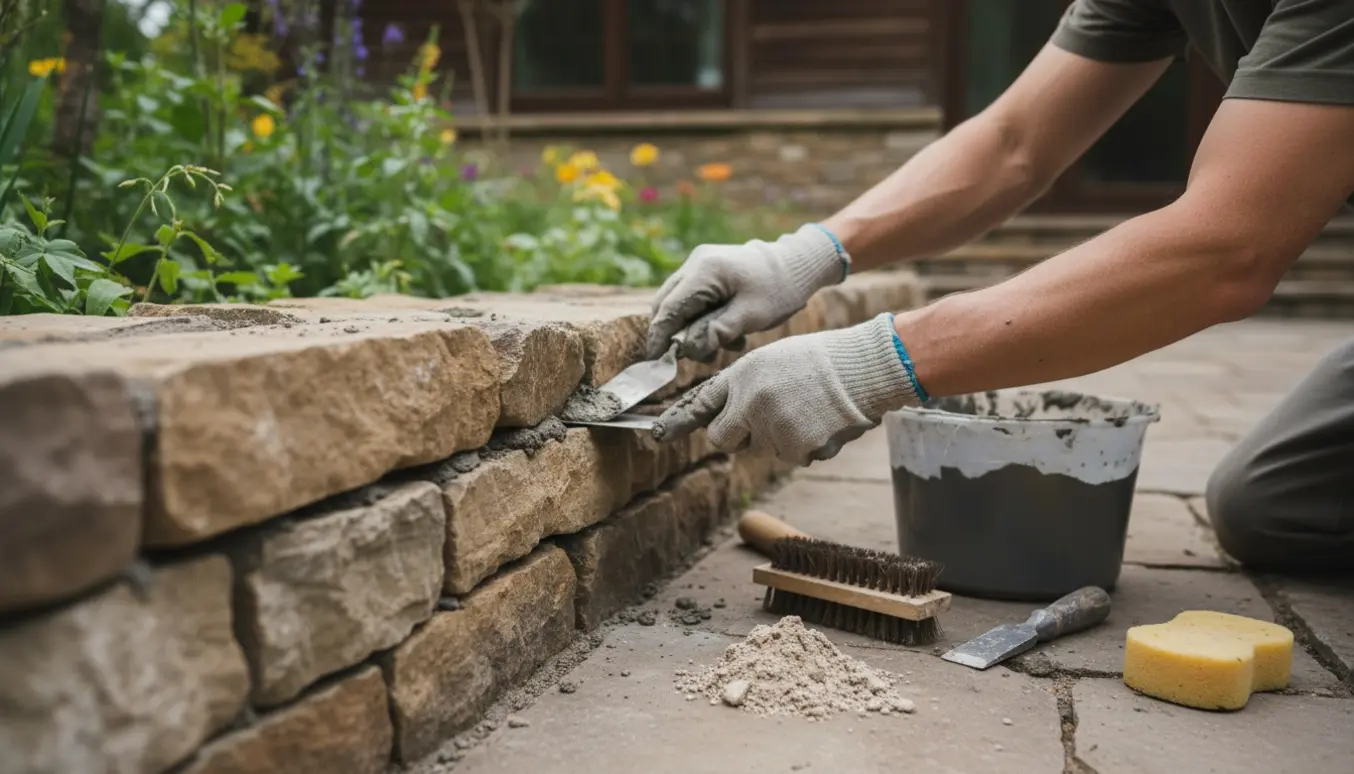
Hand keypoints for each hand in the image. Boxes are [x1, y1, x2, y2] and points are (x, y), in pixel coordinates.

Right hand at [645, 224, 848, 360]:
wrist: (798, 264)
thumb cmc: (779, 289)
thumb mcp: (750, 316)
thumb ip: (715, 332)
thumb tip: (686, 348)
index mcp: (704, 271)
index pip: (669, 308)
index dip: (659, 337)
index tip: (655, 361)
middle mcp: (696, 263)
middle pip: (667, 305)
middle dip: (677, 335)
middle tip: (698, 356)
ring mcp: (700, 264)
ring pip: (679, 304)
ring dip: (693, 329)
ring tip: (724, 345)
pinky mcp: (707, 270)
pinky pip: (693, 299)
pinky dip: (703, 319)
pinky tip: (727, 333)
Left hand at [651, 314, 924, 465]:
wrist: (862, 368)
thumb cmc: (822, 361)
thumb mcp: (774, 361)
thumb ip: (748, 387)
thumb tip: (737, 416)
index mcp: (743, 376)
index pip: (701, 403)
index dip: (677, 421)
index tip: (656, 435)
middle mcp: (750, 402)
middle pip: (724, 438)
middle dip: (738, 435)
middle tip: (768, 417)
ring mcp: (771, 427)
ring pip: (765, 448)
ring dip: (782, 437)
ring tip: (810, 408)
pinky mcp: (795, 448)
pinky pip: (794, 456)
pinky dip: (808, 446)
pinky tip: (823, 422)